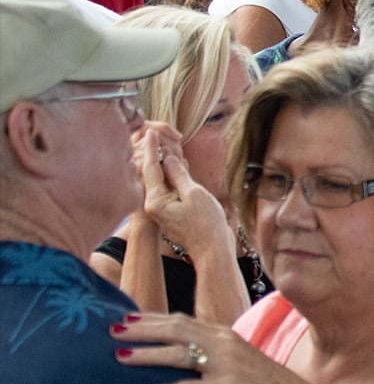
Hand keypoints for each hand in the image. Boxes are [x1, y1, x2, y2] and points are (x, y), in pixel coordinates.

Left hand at [110, 312, 334, 383]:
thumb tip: (187, 354)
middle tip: (111, 330)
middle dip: (141, 330)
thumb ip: (215, 353)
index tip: (124, 318)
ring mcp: (226, 365)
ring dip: (146, 355)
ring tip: (119, 357)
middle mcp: (224, 344)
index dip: (151, 319)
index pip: (182, 320)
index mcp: (225, 335)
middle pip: (175, 331)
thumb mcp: (240, 361)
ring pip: (178, 355)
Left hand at [136, 128, 232, 261]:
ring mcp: (162, 211)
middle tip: (161, 137)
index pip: (151, 168)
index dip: (152, 148)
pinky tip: (178, 169)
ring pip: (160, 182)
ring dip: (166, 166)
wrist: (213, 252)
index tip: (151, 131)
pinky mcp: (171, 214)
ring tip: (170, 150)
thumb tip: (169, 159)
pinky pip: (168, 191)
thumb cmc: (206, 226)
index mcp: (155, 201)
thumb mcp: (195, 194)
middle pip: (152, 174)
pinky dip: (172, 178)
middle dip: (157, 155)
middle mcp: (153, 206)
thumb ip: (179, 175)